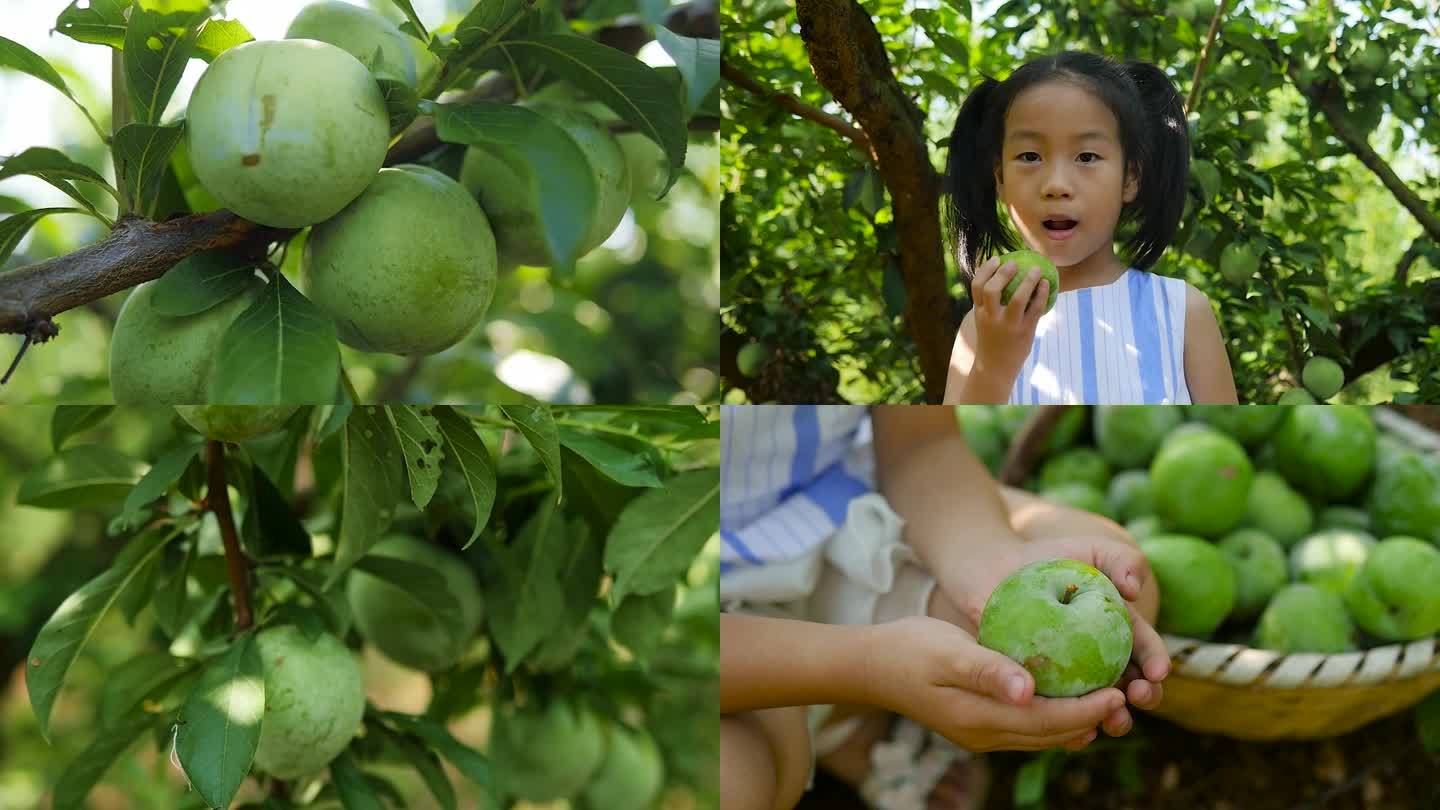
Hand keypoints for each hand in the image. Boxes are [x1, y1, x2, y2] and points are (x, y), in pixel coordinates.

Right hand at [862, 616, 1127, 752]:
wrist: (871, 666)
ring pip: (1041, 736)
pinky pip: (1026, 729)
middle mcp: (985, 734)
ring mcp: (980, 734)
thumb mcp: (948, 650)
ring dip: (1075, 722)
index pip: (1048, 721)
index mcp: (980, 718)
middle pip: (1051, 735)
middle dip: (1091, 718)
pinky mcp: (976, 725)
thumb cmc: (909, 648)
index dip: (1087, 709)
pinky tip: (1067, 700)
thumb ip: (988, 670)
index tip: (1119, 691)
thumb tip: (1029, 691)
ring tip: (1107, 700)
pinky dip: (1053, 718)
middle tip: (1126, 694)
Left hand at [938, 536, 1168, 736]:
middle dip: (1144, 697)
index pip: (1147, 653)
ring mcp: (1070, 678)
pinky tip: (1071, 733)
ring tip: (1109, 721)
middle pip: (1131, 688)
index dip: (1156, 664)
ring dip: (1110, 720)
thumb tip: (1132, 589)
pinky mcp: (1036, 686)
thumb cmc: (1048, 557)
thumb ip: (1122, 559)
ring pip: (1096, 708)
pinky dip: (1067, 728)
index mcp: (1120, 634)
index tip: (1157, 672)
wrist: (993, 567)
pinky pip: (1055, 713)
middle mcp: (1100, 661)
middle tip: (1138, 695)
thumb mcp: (1091, 552)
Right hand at [968, 256, 1049, 378]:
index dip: (985, 269)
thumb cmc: (992, 342)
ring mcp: (1008, 326)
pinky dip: (1041, 294)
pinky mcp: (1024, 332)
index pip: (977, 286)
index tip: (996, 259)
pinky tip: (1047, 284)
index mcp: (979, 313)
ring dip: (1028, 281)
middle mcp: (991, 318)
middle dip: (1003, 273)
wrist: (995, 369)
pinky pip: (1035, 309)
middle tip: (1015, 263)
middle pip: (992, 289)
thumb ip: (990, 305)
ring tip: (1037, 270)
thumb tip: (1003, 280)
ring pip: (1017, 298)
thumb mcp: (985, 322)